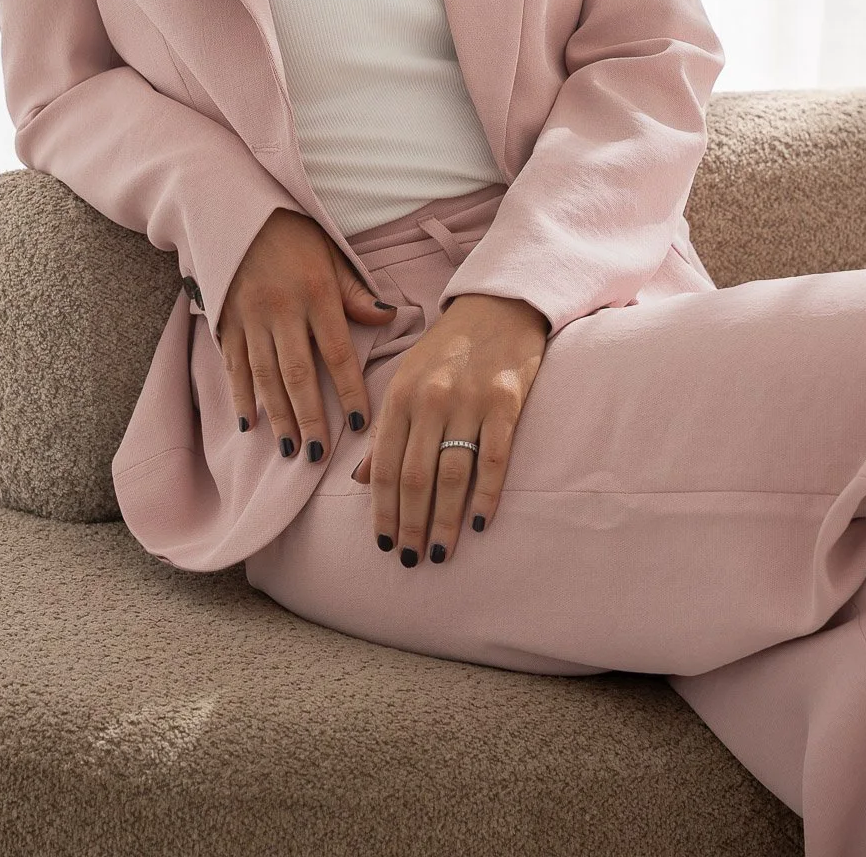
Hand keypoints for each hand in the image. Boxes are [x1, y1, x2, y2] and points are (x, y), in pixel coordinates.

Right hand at [217, 208, 397, 463]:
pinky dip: (241, 395)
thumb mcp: (332, 254)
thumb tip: (389, 317)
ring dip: (278, 415)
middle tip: (318, 454)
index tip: (359, 424)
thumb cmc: (294, 233)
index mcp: (316, 294)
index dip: (348, 391)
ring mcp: (250, 318)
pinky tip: (250, 422)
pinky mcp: (226, 320)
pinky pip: (234, 365)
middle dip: (309, 417)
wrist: (238, 210)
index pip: (338, 353)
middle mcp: (282, 310)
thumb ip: (355, 292)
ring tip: (290, 448)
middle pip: (298, 374)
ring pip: (265, 376)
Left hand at [351, 293, 549, 564]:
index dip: (382, 509)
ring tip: (440, 553)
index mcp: (400, 394)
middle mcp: (430, 398)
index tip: (383, 543)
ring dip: (443, 519)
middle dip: (411, 524)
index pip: (384, 464)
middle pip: (415, 476)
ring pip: (451, 474)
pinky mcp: (506, 400)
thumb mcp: (406, 380)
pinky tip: (478, 523)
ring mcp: (469, 400)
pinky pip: (494, 457)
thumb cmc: (448, 349)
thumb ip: (385, 430)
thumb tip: (359, 480)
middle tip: (410, 560)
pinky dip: (486, 494)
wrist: (498, 305)